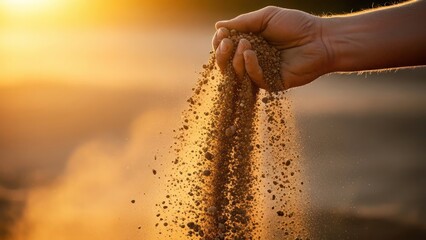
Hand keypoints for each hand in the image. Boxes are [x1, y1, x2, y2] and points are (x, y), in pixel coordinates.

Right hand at [212, 6, 331, 89]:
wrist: (321, 39)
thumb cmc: (296, 25)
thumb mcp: (266, 17)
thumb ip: (243, 22)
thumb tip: (218, 26)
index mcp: (250, 44)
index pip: (227, 48)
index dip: (220, 42)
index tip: (221, 34)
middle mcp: (253, 60)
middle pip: (227, 64)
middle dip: (222, 54)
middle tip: (225, 43)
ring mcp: (261, 73)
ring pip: (237, 73)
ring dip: (235, 59)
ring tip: (244, 44)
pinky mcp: (271, 84)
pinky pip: (254, 79)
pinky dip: (248, 66)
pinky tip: (250, 54)